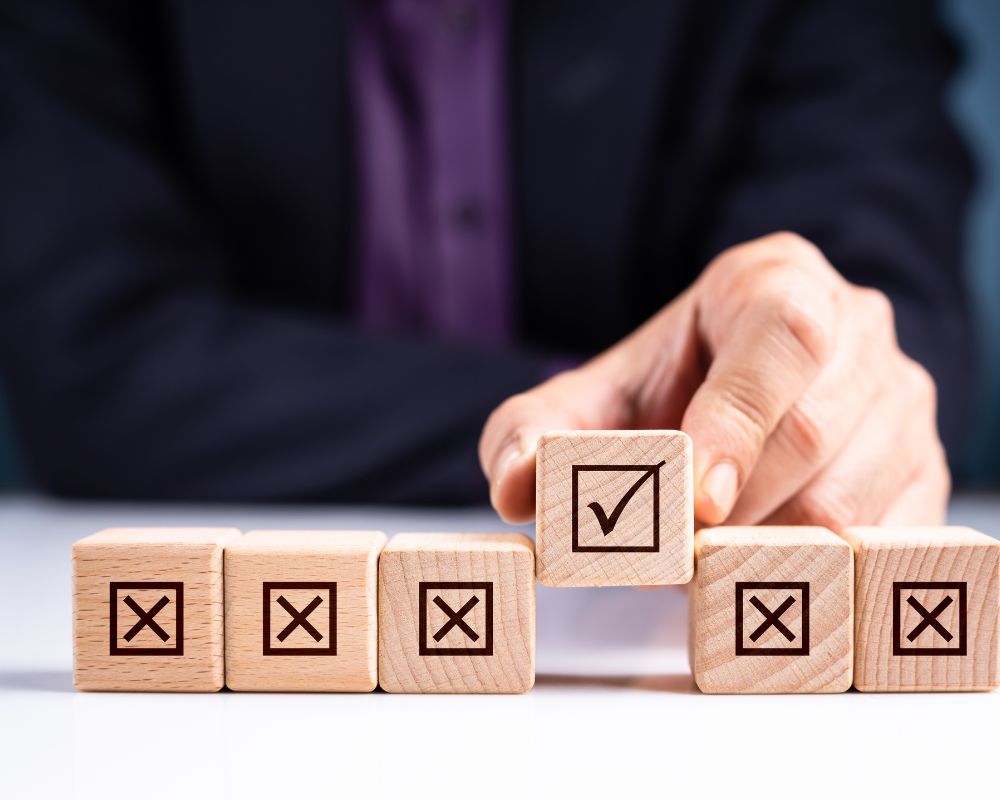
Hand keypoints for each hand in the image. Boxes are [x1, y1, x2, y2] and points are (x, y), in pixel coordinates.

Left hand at [479, 232, 947, 527]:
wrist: (734, 396)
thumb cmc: (662, 393)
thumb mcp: (588, 399)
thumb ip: (531, 430)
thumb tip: (515, 485)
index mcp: (775, 279)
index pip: (781, 338)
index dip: (737, 424)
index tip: (693, 501)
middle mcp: (856, 324)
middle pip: (813, 432)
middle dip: (734, 508)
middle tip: (677, 549)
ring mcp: (902, 396)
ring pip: (851, 498)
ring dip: (767, 545)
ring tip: (711, 552)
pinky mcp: (924, 463)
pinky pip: (887, 537)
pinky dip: (819, 568)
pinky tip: (765, 560)